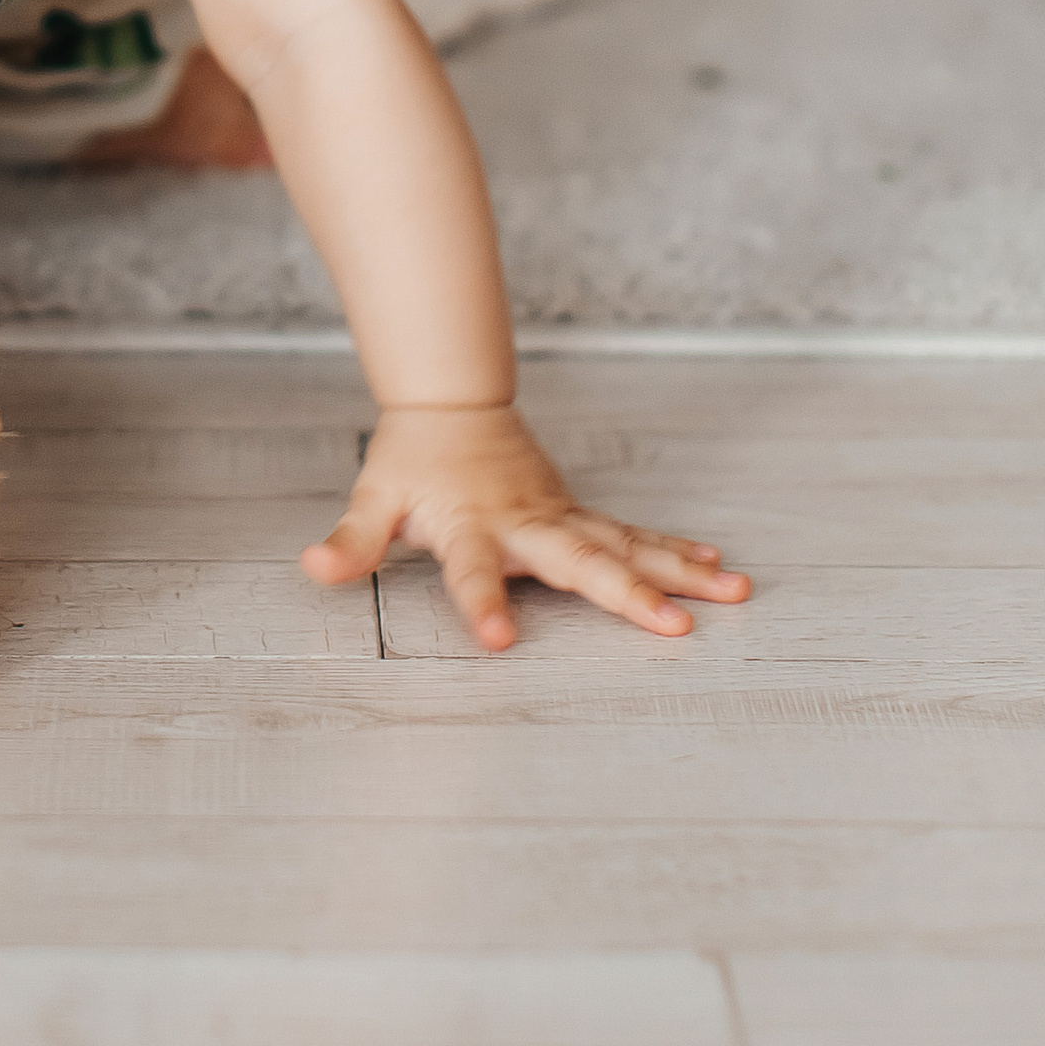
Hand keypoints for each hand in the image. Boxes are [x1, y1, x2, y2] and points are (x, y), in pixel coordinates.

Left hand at [302, 404, 752, 649]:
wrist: (450, 404)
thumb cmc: (411, 462)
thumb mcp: (372, 502)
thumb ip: (351, 544)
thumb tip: (312, 570)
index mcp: (471, 527)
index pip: (472, 573)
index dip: (483, 604)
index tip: (501, 641)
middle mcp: (526, 524)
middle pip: (579, 562)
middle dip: (626, 595)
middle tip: (673, 627)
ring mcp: (560, 517)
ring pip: (625, 546)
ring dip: (678, 571)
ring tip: (731, 592)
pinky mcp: (579, 514)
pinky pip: (633, 535)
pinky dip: (675, 551)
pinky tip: (718, 569)